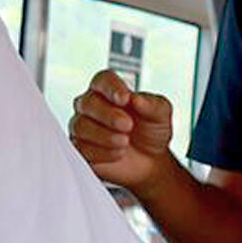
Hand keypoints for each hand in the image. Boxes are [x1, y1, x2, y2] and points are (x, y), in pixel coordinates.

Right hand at [68, 71, 175, 190]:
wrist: (150, 161)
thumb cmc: (151, 132)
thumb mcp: (161, 115)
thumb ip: (152, 104)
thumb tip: (136, 98)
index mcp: (109, 90)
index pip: (102, 80)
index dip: (111, 88)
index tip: (125, 99)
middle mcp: (91, 106)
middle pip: (87, 102)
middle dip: (107, 114)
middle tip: (127, 125)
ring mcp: (83, 127)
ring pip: (81, 126)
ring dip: (104, 135)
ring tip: (124, 142)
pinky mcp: (80, 149)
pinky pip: (81, 148)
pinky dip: (102, 152)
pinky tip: (118, 153)